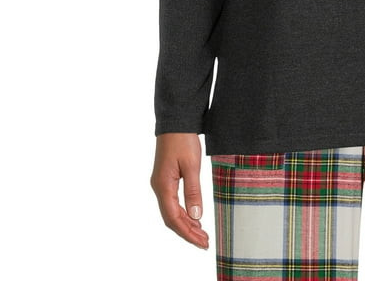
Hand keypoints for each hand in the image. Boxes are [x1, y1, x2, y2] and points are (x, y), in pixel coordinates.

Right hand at [150, 132, 209, 249]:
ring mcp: (161, 184)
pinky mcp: (166, 179)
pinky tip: (193, 217)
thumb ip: (193, 191)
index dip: (188, 233)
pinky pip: (172, 203)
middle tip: (205, 242)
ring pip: (171, 212)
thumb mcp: (192, 165)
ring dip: (186, 224)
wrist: (176, 122)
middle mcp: (159, 188)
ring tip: (201, 234)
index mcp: (163, 186)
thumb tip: (195, 216)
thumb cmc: (183, 140)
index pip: (174, 218)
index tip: (202, 242)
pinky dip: (183, 213)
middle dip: (187, 232)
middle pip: (171, 218)